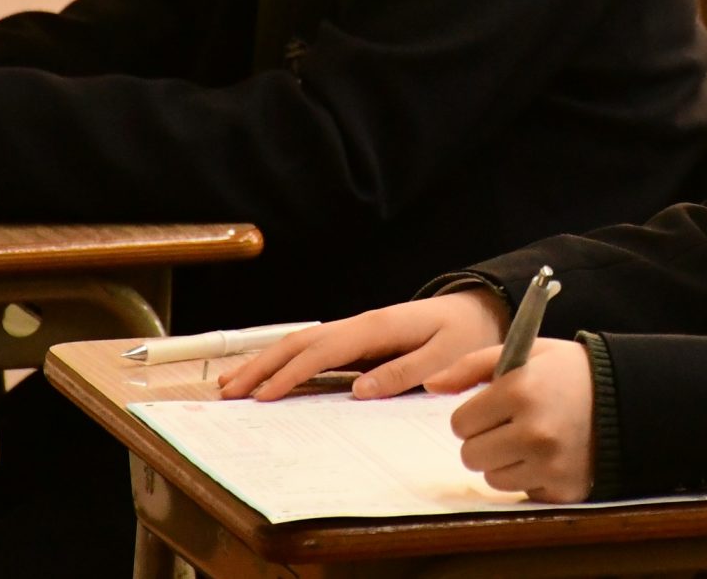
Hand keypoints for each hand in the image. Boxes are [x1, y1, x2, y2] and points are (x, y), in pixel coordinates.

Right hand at [219, 288, 509, 400]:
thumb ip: (405, 372)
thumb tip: (359, 391)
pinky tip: (266, 378)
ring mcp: (356, 332)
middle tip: (227, 392)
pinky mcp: (359, 342)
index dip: (291, 373)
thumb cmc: (465, 336)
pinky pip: (314, 351)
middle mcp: (360, 325)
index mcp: (378, 328)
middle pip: (300, 343)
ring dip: (264, 363)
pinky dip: (285, 362)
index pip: (323, 351)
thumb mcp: (445, 356)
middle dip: (261, 366)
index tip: (263, 395)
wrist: (480, 311)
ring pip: (301, 344)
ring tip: (230, 384)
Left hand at [430, 338, 594, 502]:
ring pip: (492, 478)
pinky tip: (548, 455)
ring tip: (530, 439)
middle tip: (508, 425)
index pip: (460, 423)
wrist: (628, 398)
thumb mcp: (524, 354)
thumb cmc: (568, 372)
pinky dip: (528, 478)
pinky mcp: (562, 489)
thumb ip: (472, 366)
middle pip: (470, 455)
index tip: (493, 407)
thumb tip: (430, 385)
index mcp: (521, 391)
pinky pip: (520, 492)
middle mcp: (533, 431)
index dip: (473, 414)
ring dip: (503, 461)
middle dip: (483, 439)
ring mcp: (549, 464)